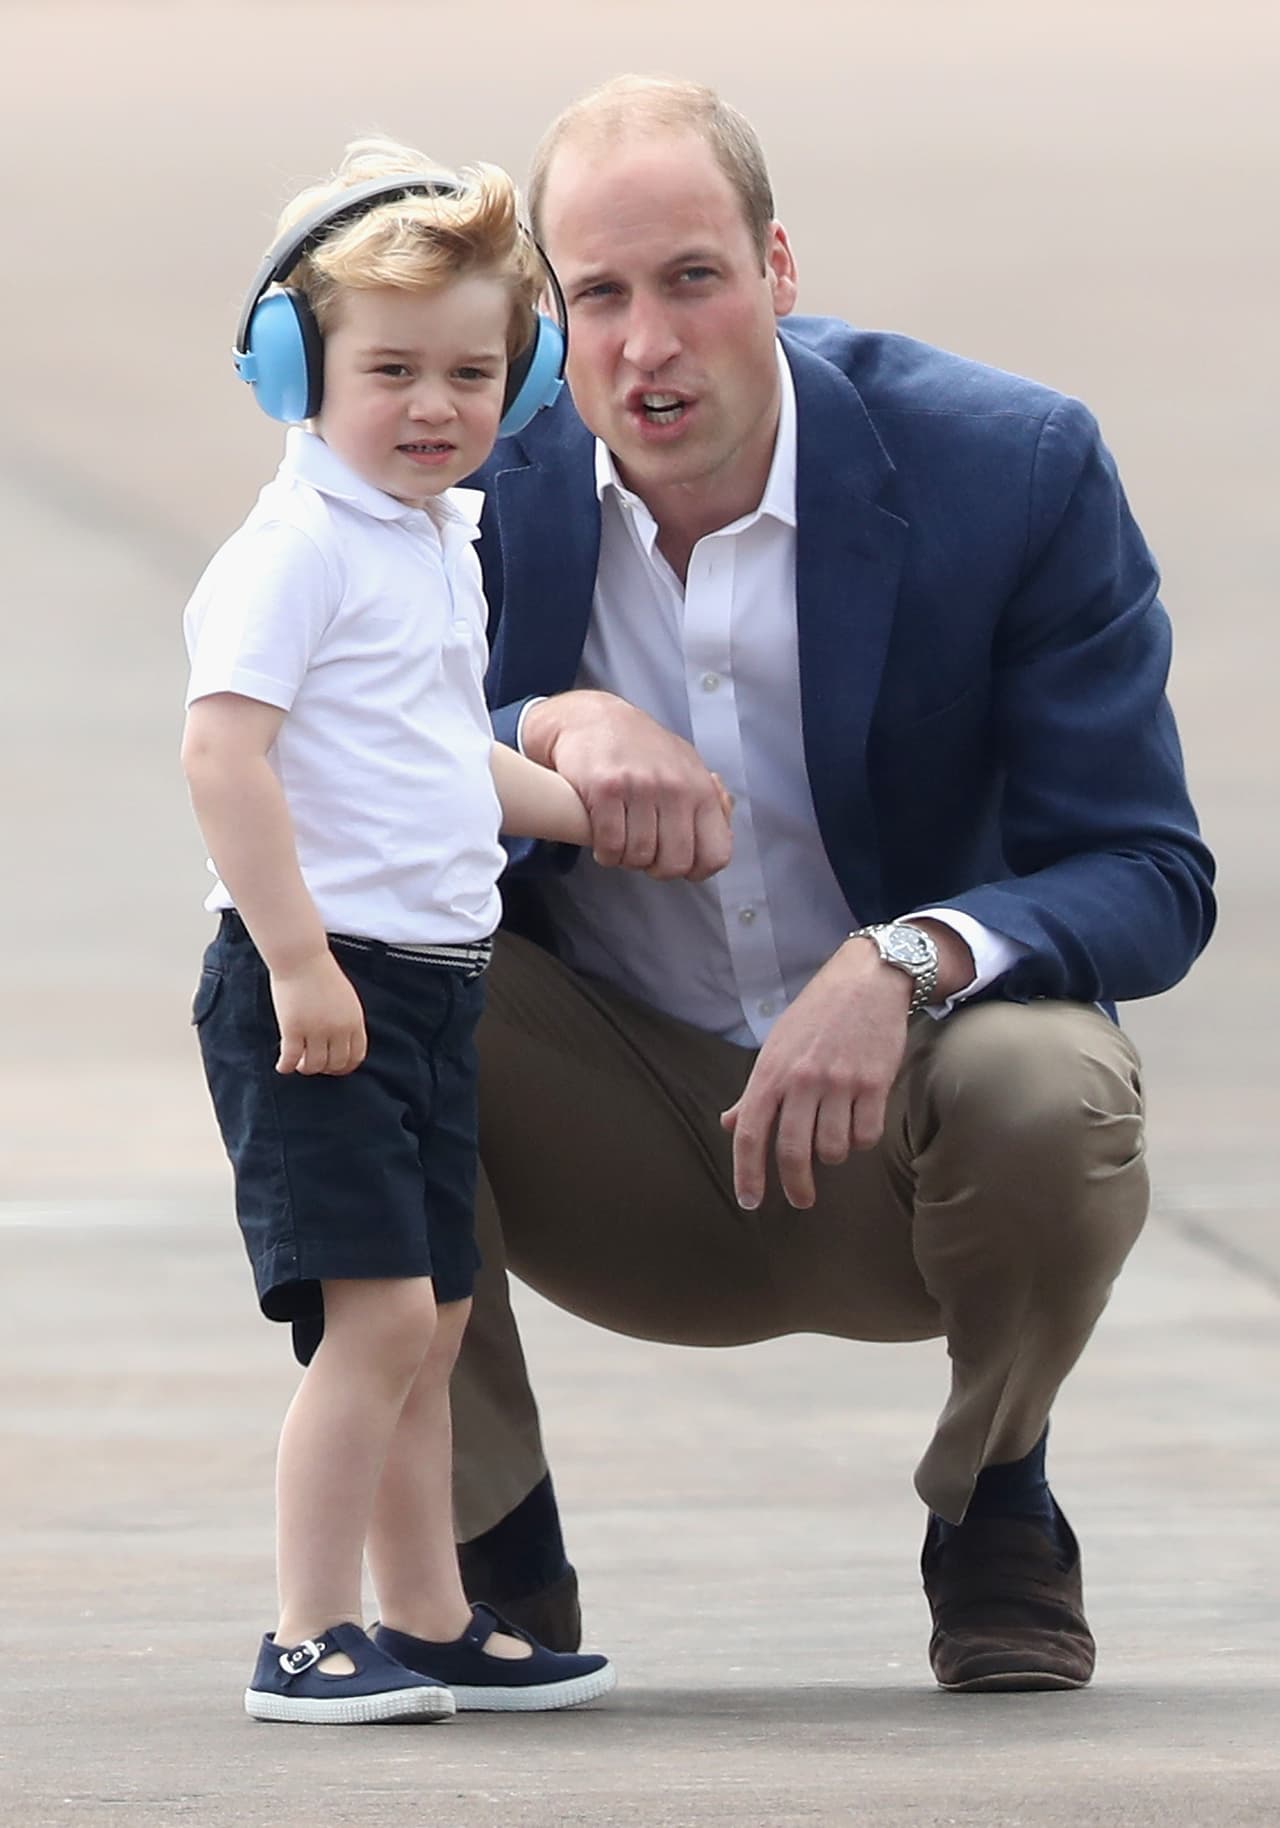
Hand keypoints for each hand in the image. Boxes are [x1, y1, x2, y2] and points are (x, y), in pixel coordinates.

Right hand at [270, 952, 367, 1075]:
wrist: (302, 958)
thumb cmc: (322, 974)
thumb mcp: (346, 999)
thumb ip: (347, 1021)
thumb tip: (342, 1043)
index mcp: (354, 1021)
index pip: (356, 1056)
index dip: (344, 1066)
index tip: (333, 1067)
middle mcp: (338, 1029)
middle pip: (335, 1064)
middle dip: (325, 1069)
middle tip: (313, 1064)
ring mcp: (315, 1031)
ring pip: (313, 1066)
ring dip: (305, 1068)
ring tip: (298, 1063)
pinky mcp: (292, 1029)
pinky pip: (290, 1058)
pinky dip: (285, 1067)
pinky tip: (282, 1066)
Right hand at [521, 691, 731, 880]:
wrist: (593, 719)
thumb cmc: (642, 749)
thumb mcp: (686, 767)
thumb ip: (709, 800)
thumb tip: (725, 828)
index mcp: (701, 789)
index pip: (716, 854)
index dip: (697, 870)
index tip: (678, 862)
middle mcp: (675, 788)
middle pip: (674, 863)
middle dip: (656, 868)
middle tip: (644, 854)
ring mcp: (640, 787)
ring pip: (639, 857)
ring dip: (626, 859)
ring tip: (622, 842)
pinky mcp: (605, 789)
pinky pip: (610, 846)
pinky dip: (605, 853)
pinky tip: (604, 841)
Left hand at [720, 938, 912, 1209]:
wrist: (867, 980)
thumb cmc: (816, 1015)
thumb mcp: (775, 1046)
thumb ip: (754, 1090)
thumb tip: (730, 1124)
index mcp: (771, 1071)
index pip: (749, 1132)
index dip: (747, 1174)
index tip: (750, 1202)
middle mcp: (802, 1079)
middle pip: (793, 1151)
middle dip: (795, 1185)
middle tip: (800, 1200)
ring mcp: (840, 1082)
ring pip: (833, 1149)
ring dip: (833, 1154)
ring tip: (834, 1138)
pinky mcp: (875, 1083)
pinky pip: (866, 1135)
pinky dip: (861, 1140)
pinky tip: (858, 1123)